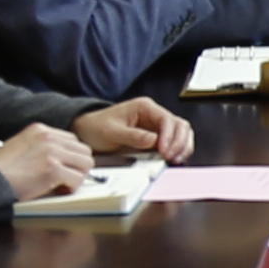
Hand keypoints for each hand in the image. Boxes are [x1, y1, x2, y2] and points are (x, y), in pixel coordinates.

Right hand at [0, 123, 95, 199]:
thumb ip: (41, 147)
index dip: (69, 158)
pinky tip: (55, 191)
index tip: (61, 169)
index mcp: (40, 130)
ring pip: (85, 164)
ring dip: (76, 177)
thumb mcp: (20, 147)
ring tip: (59, 185)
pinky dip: (69, 188)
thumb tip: (63, 157)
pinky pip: (77, 180)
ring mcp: (52, 152)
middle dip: (77, 167)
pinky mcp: (53, 170)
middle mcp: (48, 137)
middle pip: (83, 150)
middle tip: (64, 180)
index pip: (72, 140)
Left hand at [78, 99, 194, 160]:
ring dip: (182, 147)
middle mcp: (153, 115)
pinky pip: (173, 143)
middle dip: (180, 142)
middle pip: (179, 125)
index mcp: (145, 107)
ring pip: (181, 134)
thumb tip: (154, 140)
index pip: (167, 119)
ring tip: (176, 160)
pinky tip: (173, 159)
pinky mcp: (156, 139)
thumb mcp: (112, 132)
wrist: (86, 131)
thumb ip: (133, 136)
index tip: (165, 151)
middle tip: (172, 157)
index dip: (170, 136)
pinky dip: (177, 151)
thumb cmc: (96, 127)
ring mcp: (156, 127)